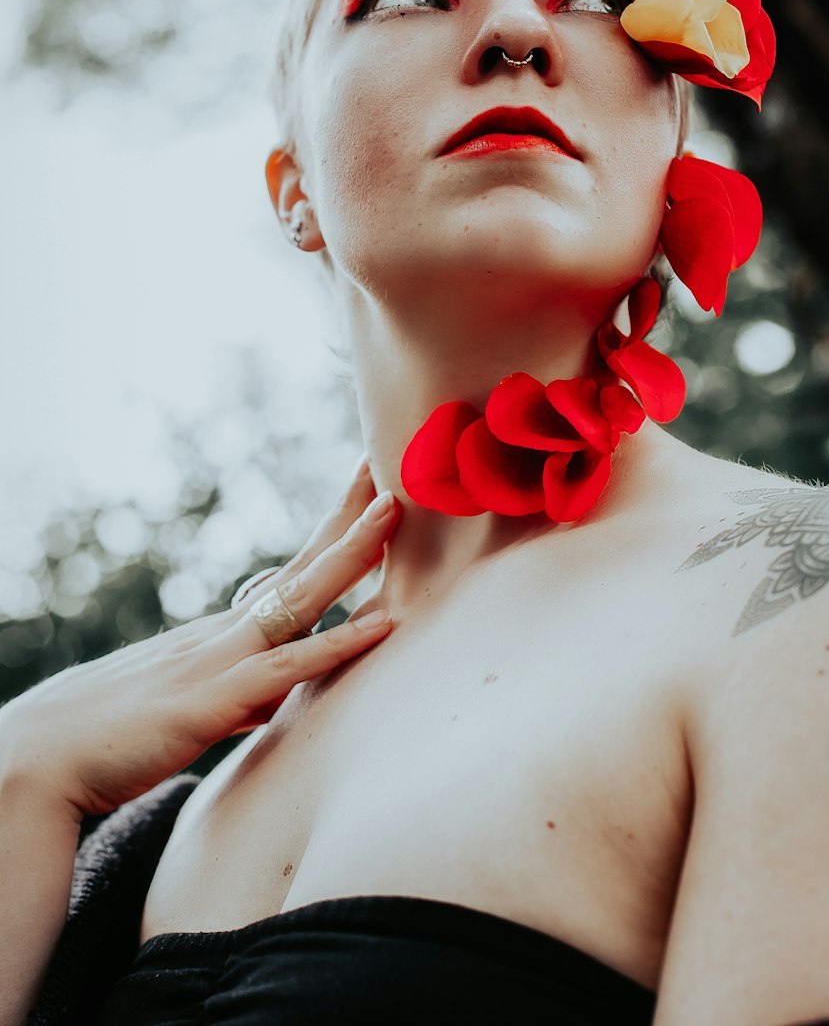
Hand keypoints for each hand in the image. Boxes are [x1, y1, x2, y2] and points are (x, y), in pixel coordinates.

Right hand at [2, 457, 399, 820]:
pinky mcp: (211, 702)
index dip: (328, 536)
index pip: (286, 575)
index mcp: (215, 637)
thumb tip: (266, 700)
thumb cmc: (101, 741)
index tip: (363, 496)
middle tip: (388, 467)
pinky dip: (340, 644)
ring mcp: (217, 661)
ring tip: (394, 511)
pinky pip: (288, 668)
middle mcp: (221, 635)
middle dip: (347, 516)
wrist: (33, 761)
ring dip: (350, 553)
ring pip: (301, 598)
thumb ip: (232, 700)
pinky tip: (382, 625)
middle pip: (300, 565)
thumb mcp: (182, 711)